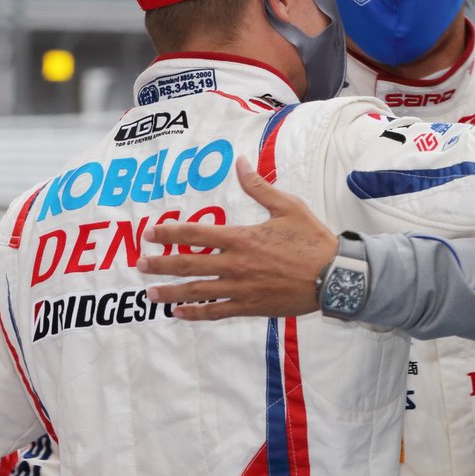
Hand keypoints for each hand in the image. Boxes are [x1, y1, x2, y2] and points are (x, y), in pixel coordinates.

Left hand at [136, 157, 338, 319]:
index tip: (150, 232)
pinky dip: (196, 313)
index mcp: (242, 238)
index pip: (197, 234)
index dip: (171, 232)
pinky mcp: (251, 306)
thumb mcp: (288, 206)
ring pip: (198, 292)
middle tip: (140, 264)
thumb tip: (240, 162)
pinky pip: (216, 312)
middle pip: (189, 265)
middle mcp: (236, 264)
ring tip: (150, 294)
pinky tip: (180, 313)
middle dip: (161, 264)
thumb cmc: (312, 239)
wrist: (334, 276)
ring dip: (171, 292)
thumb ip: (259, 187)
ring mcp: (242, 288)